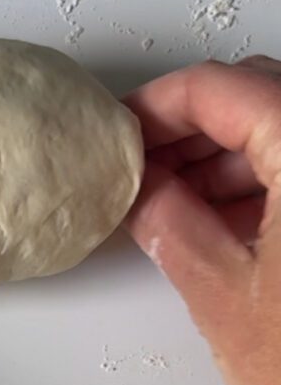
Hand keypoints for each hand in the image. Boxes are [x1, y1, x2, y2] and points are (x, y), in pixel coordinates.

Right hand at [125, 56, 280, 384]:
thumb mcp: (224, 296)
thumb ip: (169, 223)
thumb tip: (142, 188)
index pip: (222, 88)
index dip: (156, 106)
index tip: (118, 137)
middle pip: (260, 98)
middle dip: (191, 131)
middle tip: (140, 172)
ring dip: (228, 159)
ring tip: (173, 207)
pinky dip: (268, 184)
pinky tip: (228, 226)